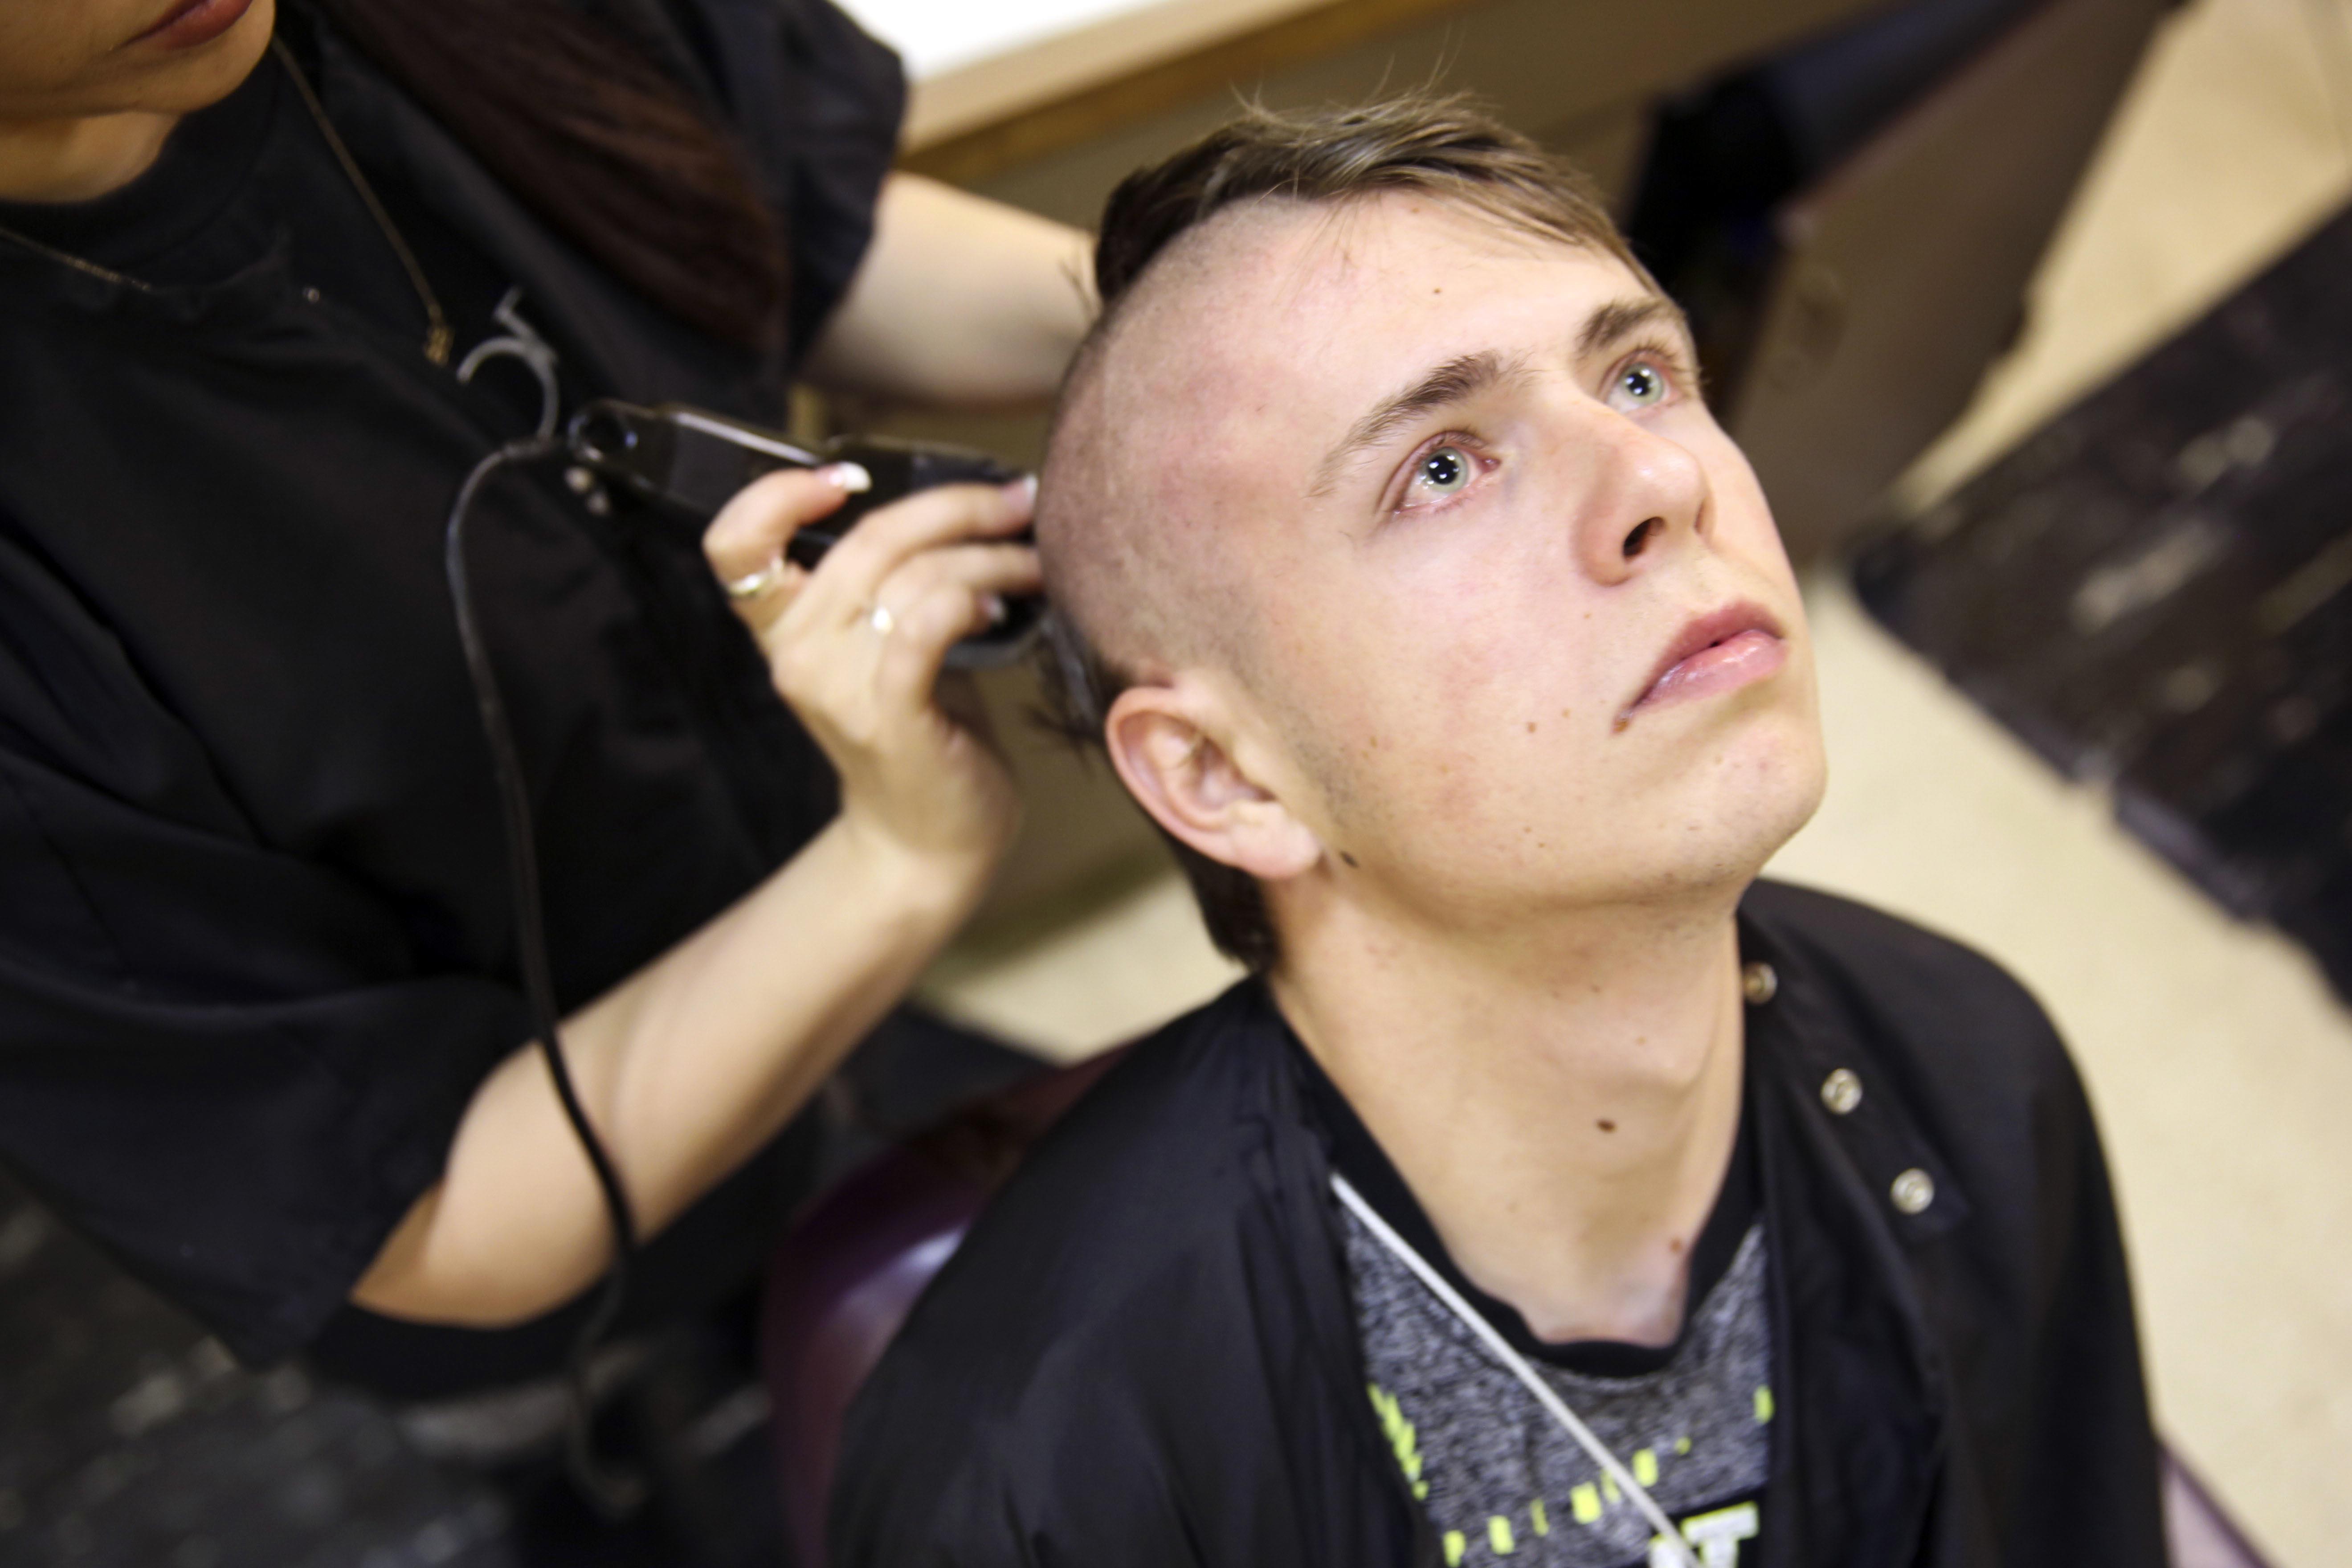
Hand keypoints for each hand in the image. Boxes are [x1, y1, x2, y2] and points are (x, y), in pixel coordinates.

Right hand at [703, 466, 1040, 896]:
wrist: (927, 839)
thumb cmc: (921, 726)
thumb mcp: (883, 642)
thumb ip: (890, 577)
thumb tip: (963, 494)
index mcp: (782, 627)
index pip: (735, 543)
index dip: (778, 492)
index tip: (850, 474)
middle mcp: (796, 654)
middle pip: (867, 539)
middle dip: (956, 506)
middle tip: (1017, 502)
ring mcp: (839, 689)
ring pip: (913, 577)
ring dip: (990, 557)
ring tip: (1031, 562)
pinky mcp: (891, 718)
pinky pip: (922, 630)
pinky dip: (967, 602)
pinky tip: (1001, 607)